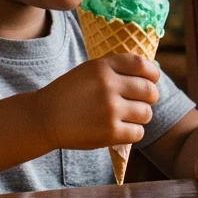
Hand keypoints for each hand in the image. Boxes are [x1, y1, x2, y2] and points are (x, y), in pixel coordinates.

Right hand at [35, 53, 159, 151]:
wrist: (44, 118)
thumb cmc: (70, 93)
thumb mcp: (89, 70)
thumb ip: (116, 69)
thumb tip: (152, 72)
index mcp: (103, 67)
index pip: (141, 65)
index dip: (152, 73)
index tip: (152, 79)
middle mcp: (108, 86)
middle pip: (149, 90)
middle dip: (150, 96)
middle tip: (141, 101)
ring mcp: (110, 110)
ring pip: (146, 113)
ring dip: (140, 116)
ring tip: (127, 116)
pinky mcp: (110, 133)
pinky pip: (138, 132)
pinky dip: (132, 132)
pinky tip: (120, 129)